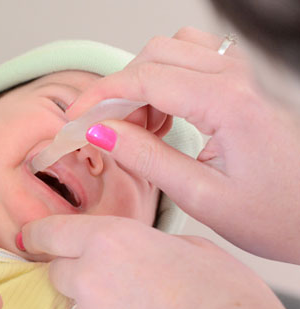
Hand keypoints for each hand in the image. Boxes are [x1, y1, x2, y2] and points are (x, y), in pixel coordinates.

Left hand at [21, 214, 299, 308]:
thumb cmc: (230, 303)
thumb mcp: (190, 248)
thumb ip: (143, 243)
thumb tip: (129, 250)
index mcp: (112, 241)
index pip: (51, 232)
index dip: (37, 234)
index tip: (29, 237)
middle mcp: (90, 278)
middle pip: (60, 272)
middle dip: (80, 276)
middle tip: (120, 289)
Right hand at [67, 26, 299, 263]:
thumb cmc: (276, 215)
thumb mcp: (201, 197)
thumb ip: (146, 158)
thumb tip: (100, 132)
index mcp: (228, 104)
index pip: (145, 78)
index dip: (100, 95)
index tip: (75, 118)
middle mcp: (237, 79)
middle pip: (154, 54)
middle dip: (119, 89)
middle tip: (105, 131)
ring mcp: (243, 77)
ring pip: (172, 50)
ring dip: (143, 81)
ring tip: (138, 127)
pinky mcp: (243, 84)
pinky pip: (193, 58)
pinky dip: (165, 78)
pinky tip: (162, 118)